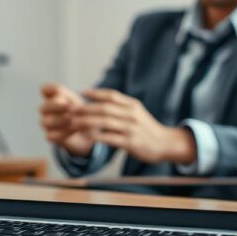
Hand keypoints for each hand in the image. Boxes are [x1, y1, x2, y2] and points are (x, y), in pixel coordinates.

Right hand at [39, 83, 96, 155]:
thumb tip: (59, 97)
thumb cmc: (80, 111)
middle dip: (57, 106)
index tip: (64, 95)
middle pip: (43, 107)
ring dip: (62, 119)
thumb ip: (65, 94)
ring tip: (74, 119)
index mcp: (50, 97)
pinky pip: (52, 135)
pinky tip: (75, 129)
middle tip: (69, 107)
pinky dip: (65, 132)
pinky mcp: (50, 136)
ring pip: (47, 122)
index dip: (53, 90)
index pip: (44, 89)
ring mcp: (46, 124)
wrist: (87, 131)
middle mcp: (45, 110)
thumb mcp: (75, 100)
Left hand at [71, 88, 195, 164]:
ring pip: (105, 122)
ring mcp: (131, 128)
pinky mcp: (131, 142)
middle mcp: (132, 115)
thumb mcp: (136, 112)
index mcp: (132, 105)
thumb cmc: (146, 128)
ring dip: (87, 122)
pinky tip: (87, 137)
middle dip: (86, 108)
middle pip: (105, 108)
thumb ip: (120, 106)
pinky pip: (110, 138)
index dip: (96, 93)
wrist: (165, 143)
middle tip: (72, 109)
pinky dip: (97, 137)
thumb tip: (99, 100)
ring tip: (74, 122)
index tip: (82, 92)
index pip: (112, 95)